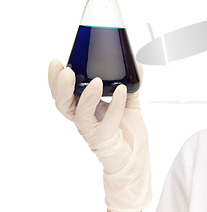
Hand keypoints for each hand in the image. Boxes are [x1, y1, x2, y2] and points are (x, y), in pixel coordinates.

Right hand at [48, 59, 151, 211]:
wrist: (136, 158)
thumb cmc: (127, 132)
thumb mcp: (129, 103)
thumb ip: (130, 85)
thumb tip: (137, 64)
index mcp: (85, 108)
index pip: (65, 93)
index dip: (56, 80)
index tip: (56, 63)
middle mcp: (84, 119)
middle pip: (63, 104)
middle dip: (61, 87)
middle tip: (67, 72)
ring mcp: (92, 131)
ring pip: (80, 115)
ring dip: (86, 97)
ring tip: (95, 82)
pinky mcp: (104, 140)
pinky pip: (107, 123)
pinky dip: (114, 106)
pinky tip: (121, 92)